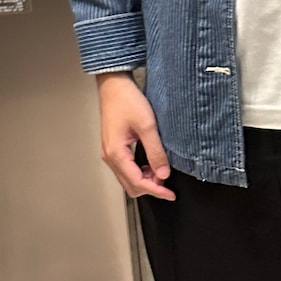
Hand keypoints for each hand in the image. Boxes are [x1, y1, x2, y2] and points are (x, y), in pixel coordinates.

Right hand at [96, 72, 174, 201]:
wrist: (114, 86)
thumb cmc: (127, 100)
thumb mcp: (147, 125)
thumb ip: (156, 151)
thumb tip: (163, 174)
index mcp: (116, 153)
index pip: (137, 182)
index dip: (156, 190)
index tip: (170, 194)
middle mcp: (110, 156)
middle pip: (130, 185)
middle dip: (150, 187)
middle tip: (168, 184)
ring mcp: (110, 153)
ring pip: (128, 178)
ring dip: (145, 180)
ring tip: (161, 173)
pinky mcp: (113, 148)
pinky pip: (126, 169)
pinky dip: (140, 172)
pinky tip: (151, 165)